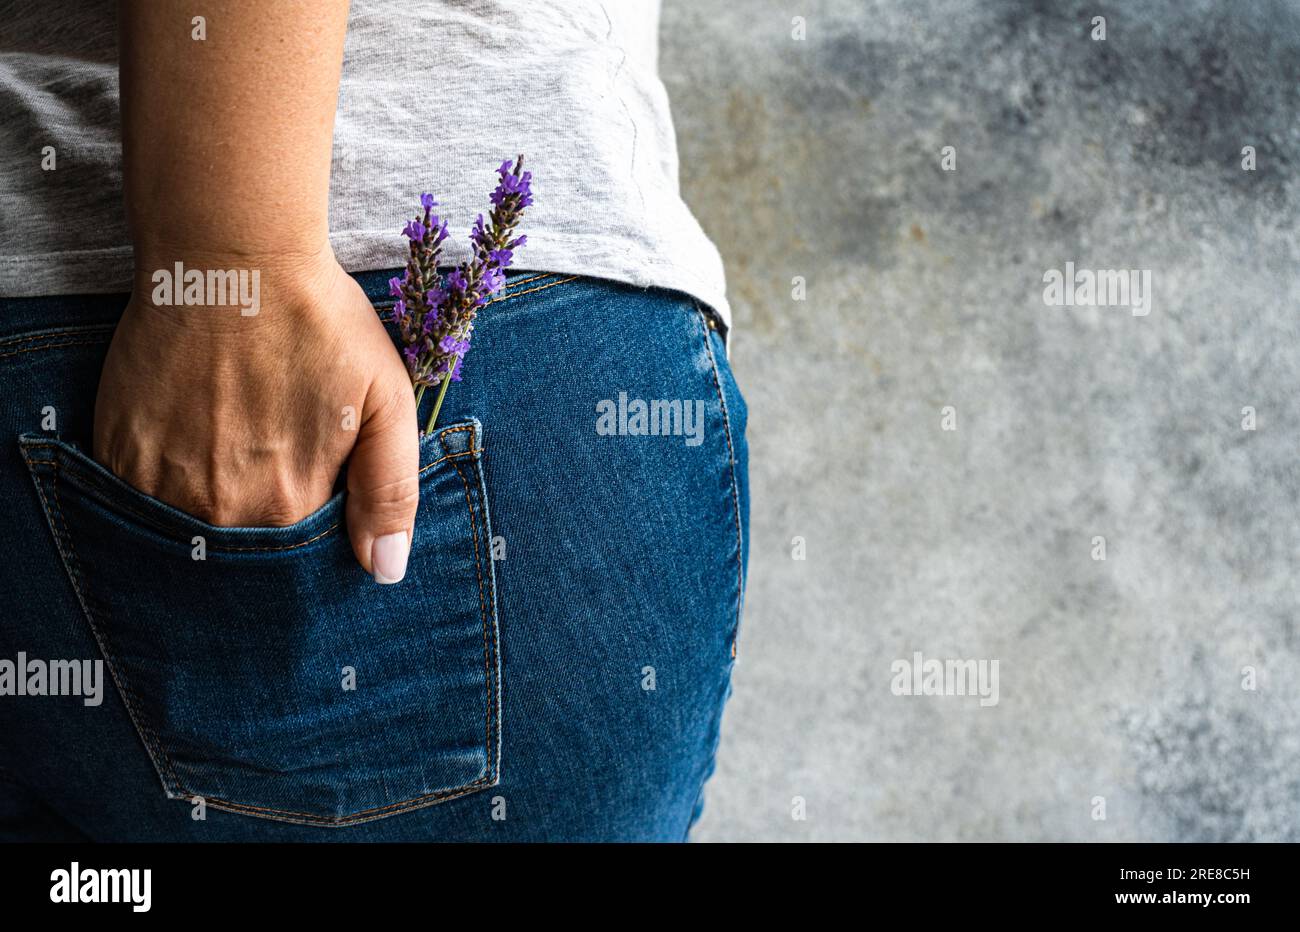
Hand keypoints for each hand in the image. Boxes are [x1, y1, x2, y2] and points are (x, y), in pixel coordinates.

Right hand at [93, 251, 418, 582]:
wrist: (234, 259)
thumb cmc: (320, 324)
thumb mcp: (386, 402)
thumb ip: (390, 491)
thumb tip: (385, 571)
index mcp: (287, 506)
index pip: (297, 563)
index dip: (308, 540)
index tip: (311, 494)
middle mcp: (219, 509)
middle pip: (242, 552)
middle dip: (260, 526)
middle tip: (271, 459)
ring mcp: (158, 483)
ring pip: (189, 530)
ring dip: (210, 509)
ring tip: (233, 447)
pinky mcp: (117, 451)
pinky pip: (139, 499)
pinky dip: (164, 486)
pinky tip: (192, 439)